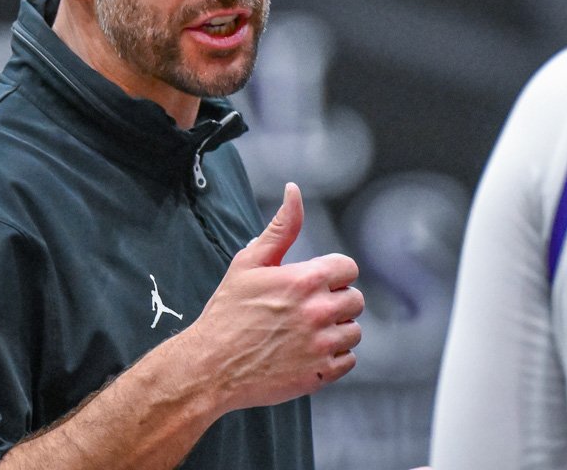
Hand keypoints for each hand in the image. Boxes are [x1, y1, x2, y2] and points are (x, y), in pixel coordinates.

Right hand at [183, 182, 363, 412]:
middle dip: (336, 301)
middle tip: (306, 309)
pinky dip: (334, 357)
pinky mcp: (321, 373)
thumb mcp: (249, 263)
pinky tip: (308, 352)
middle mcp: (319, 311)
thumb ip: (280, 227)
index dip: (332, 274)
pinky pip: (348, 360)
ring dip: (336, 330)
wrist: (210, 365)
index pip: (348, 268)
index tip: (314, 283)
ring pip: (353, 331)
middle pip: (355, 300)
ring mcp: (322, 345)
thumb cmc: (227, 313)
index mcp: (305, 280)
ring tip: (306, 332)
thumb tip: (294, 192)